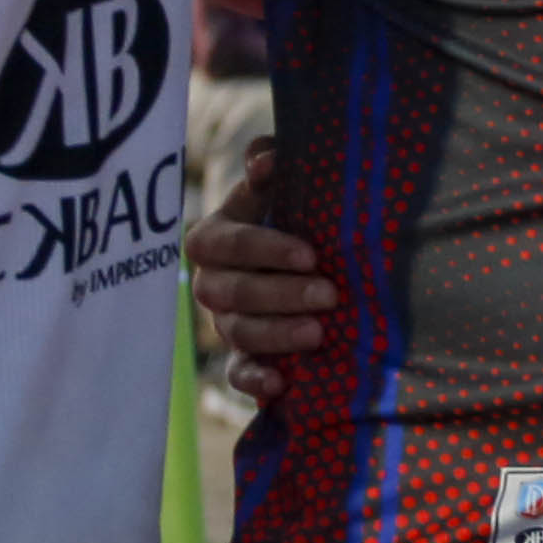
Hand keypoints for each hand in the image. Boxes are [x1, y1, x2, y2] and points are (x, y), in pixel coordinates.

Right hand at [186, 147, 333, 403]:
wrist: (312, 260)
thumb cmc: (295, 214)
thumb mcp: (284, 186)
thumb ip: (269, 163)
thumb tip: (266, 158)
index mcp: (216, 238)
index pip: (226, 244)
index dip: (265, 249)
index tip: (311, 254)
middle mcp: (213, 283)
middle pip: (233, 292)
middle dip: (281, 294)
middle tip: (329, 294)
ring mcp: (226, 323)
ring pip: (239, 332)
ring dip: (277, 334)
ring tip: (319, 332)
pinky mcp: (243, 358)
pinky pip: (238, 374)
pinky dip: (255, 380)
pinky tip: (281, 384)